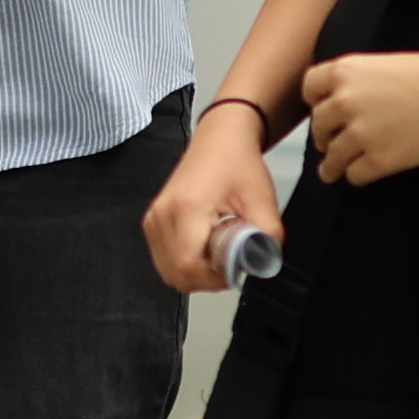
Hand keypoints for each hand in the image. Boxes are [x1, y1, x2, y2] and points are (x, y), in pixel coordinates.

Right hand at [147, 113, 285, 293]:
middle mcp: (162, 214)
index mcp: (187, 207)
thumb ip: (266, 237)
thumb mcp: (263, 200)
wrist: (220, 139)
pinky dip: (184, 264)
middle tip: (228, 264)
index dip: (213, 279)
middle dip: (205, 280)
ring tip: (217, 255)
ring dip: (195, 273)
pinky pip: (164, 259)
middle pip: (175, 273)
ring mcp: (153, 218)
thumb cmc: (238, 163)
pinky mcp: (152, 222)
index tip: (234, 270)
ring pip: (168, 271)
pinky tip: (203, 249)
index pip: (189, 265)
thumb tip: (263, 265)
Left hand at [296, 46, 418, 186]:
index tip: (322, 111)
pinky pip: (354, 175)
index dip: (315, 102)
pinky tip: (362, 174)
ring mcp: (360, 133)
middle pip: (318, 126)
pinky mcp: (379, 160)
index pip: (309, 89)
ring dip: (331, 165)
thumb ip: (357, 81)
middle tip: (330, 143)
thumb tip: (340, 104)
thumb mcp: (382, 64)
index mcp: (344, 71)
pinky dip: (356, 176)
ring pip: (331, 157)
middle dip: (324, 136)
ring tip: (333, 170)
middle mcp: (344, 102)